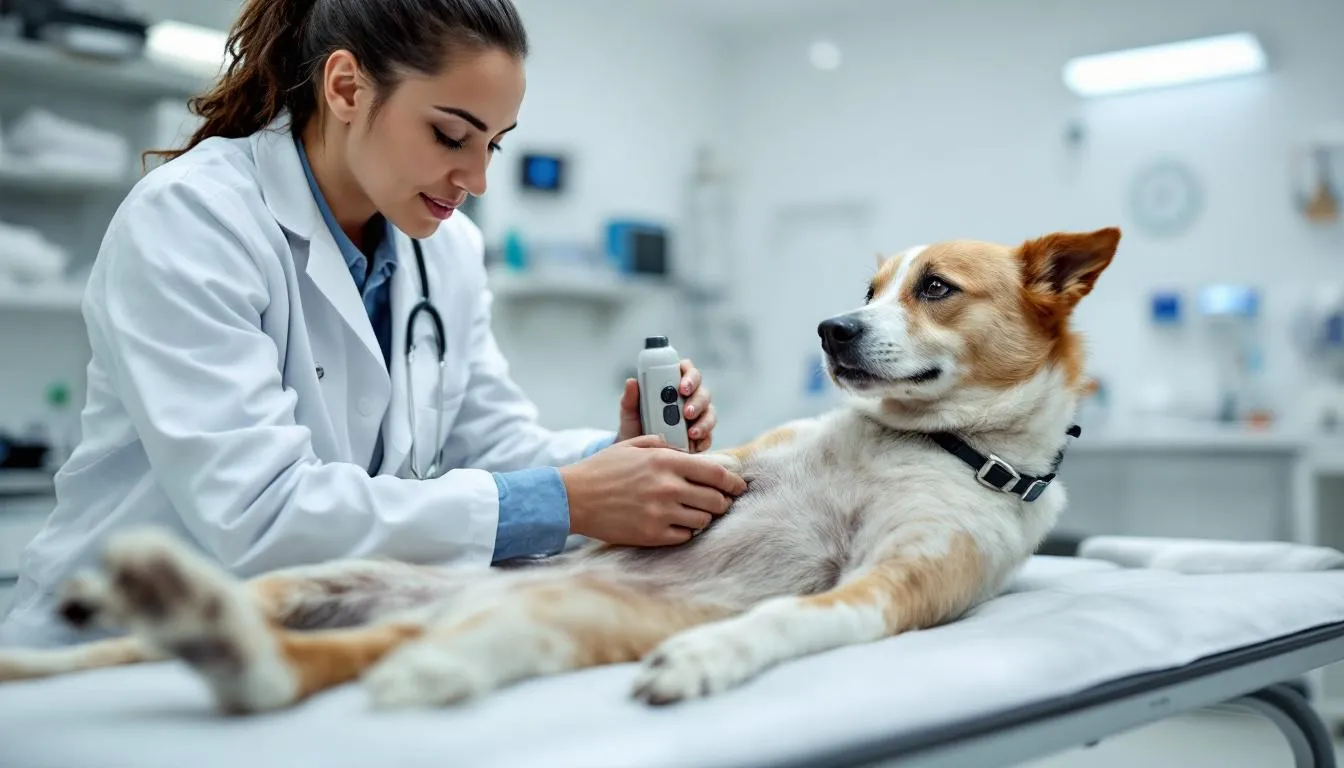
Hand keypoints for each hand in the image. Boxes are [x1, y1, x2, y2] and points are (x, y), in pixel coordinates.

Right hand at [560, 434, 747, 546]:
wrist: (572, 498)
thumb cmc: (601, 469)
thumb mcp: (632, 445)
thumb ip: (662, 445)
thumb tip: (686, 450)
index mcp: (665, 461)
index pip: (715, 472)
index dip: (733, 481)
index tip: (739, 486)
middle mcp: (667, 487)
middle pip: (715, 499)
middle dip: (722, 501)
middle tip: (720, 502)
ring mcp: (661, 513)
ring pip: (703, 519)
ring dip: (704, 516)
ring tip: (696, 512)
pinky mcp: (652, 535)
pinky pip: (684, 536)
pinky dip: (686, 531)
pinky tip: (677, 524)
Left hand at [616, 359, 717, 451]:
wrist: (639, 453)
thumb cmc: (635, 426)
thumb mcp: (629, 413)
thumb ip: (630, 398)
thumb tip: (631, 382)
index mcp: (673, 385)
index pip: (687, 370)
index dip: (689, 376)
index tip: (682, 388)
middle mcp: (689, 398)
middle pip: (702, 392)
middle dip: (697, 401)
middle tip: (686, 412)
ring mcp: (698, 417)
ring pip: (710, 413)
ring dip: (703, 421)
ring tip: (691, 433)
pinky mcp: (702, 437)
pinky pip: (709, 436)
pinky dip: (704, 439)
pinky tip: (695, 444)